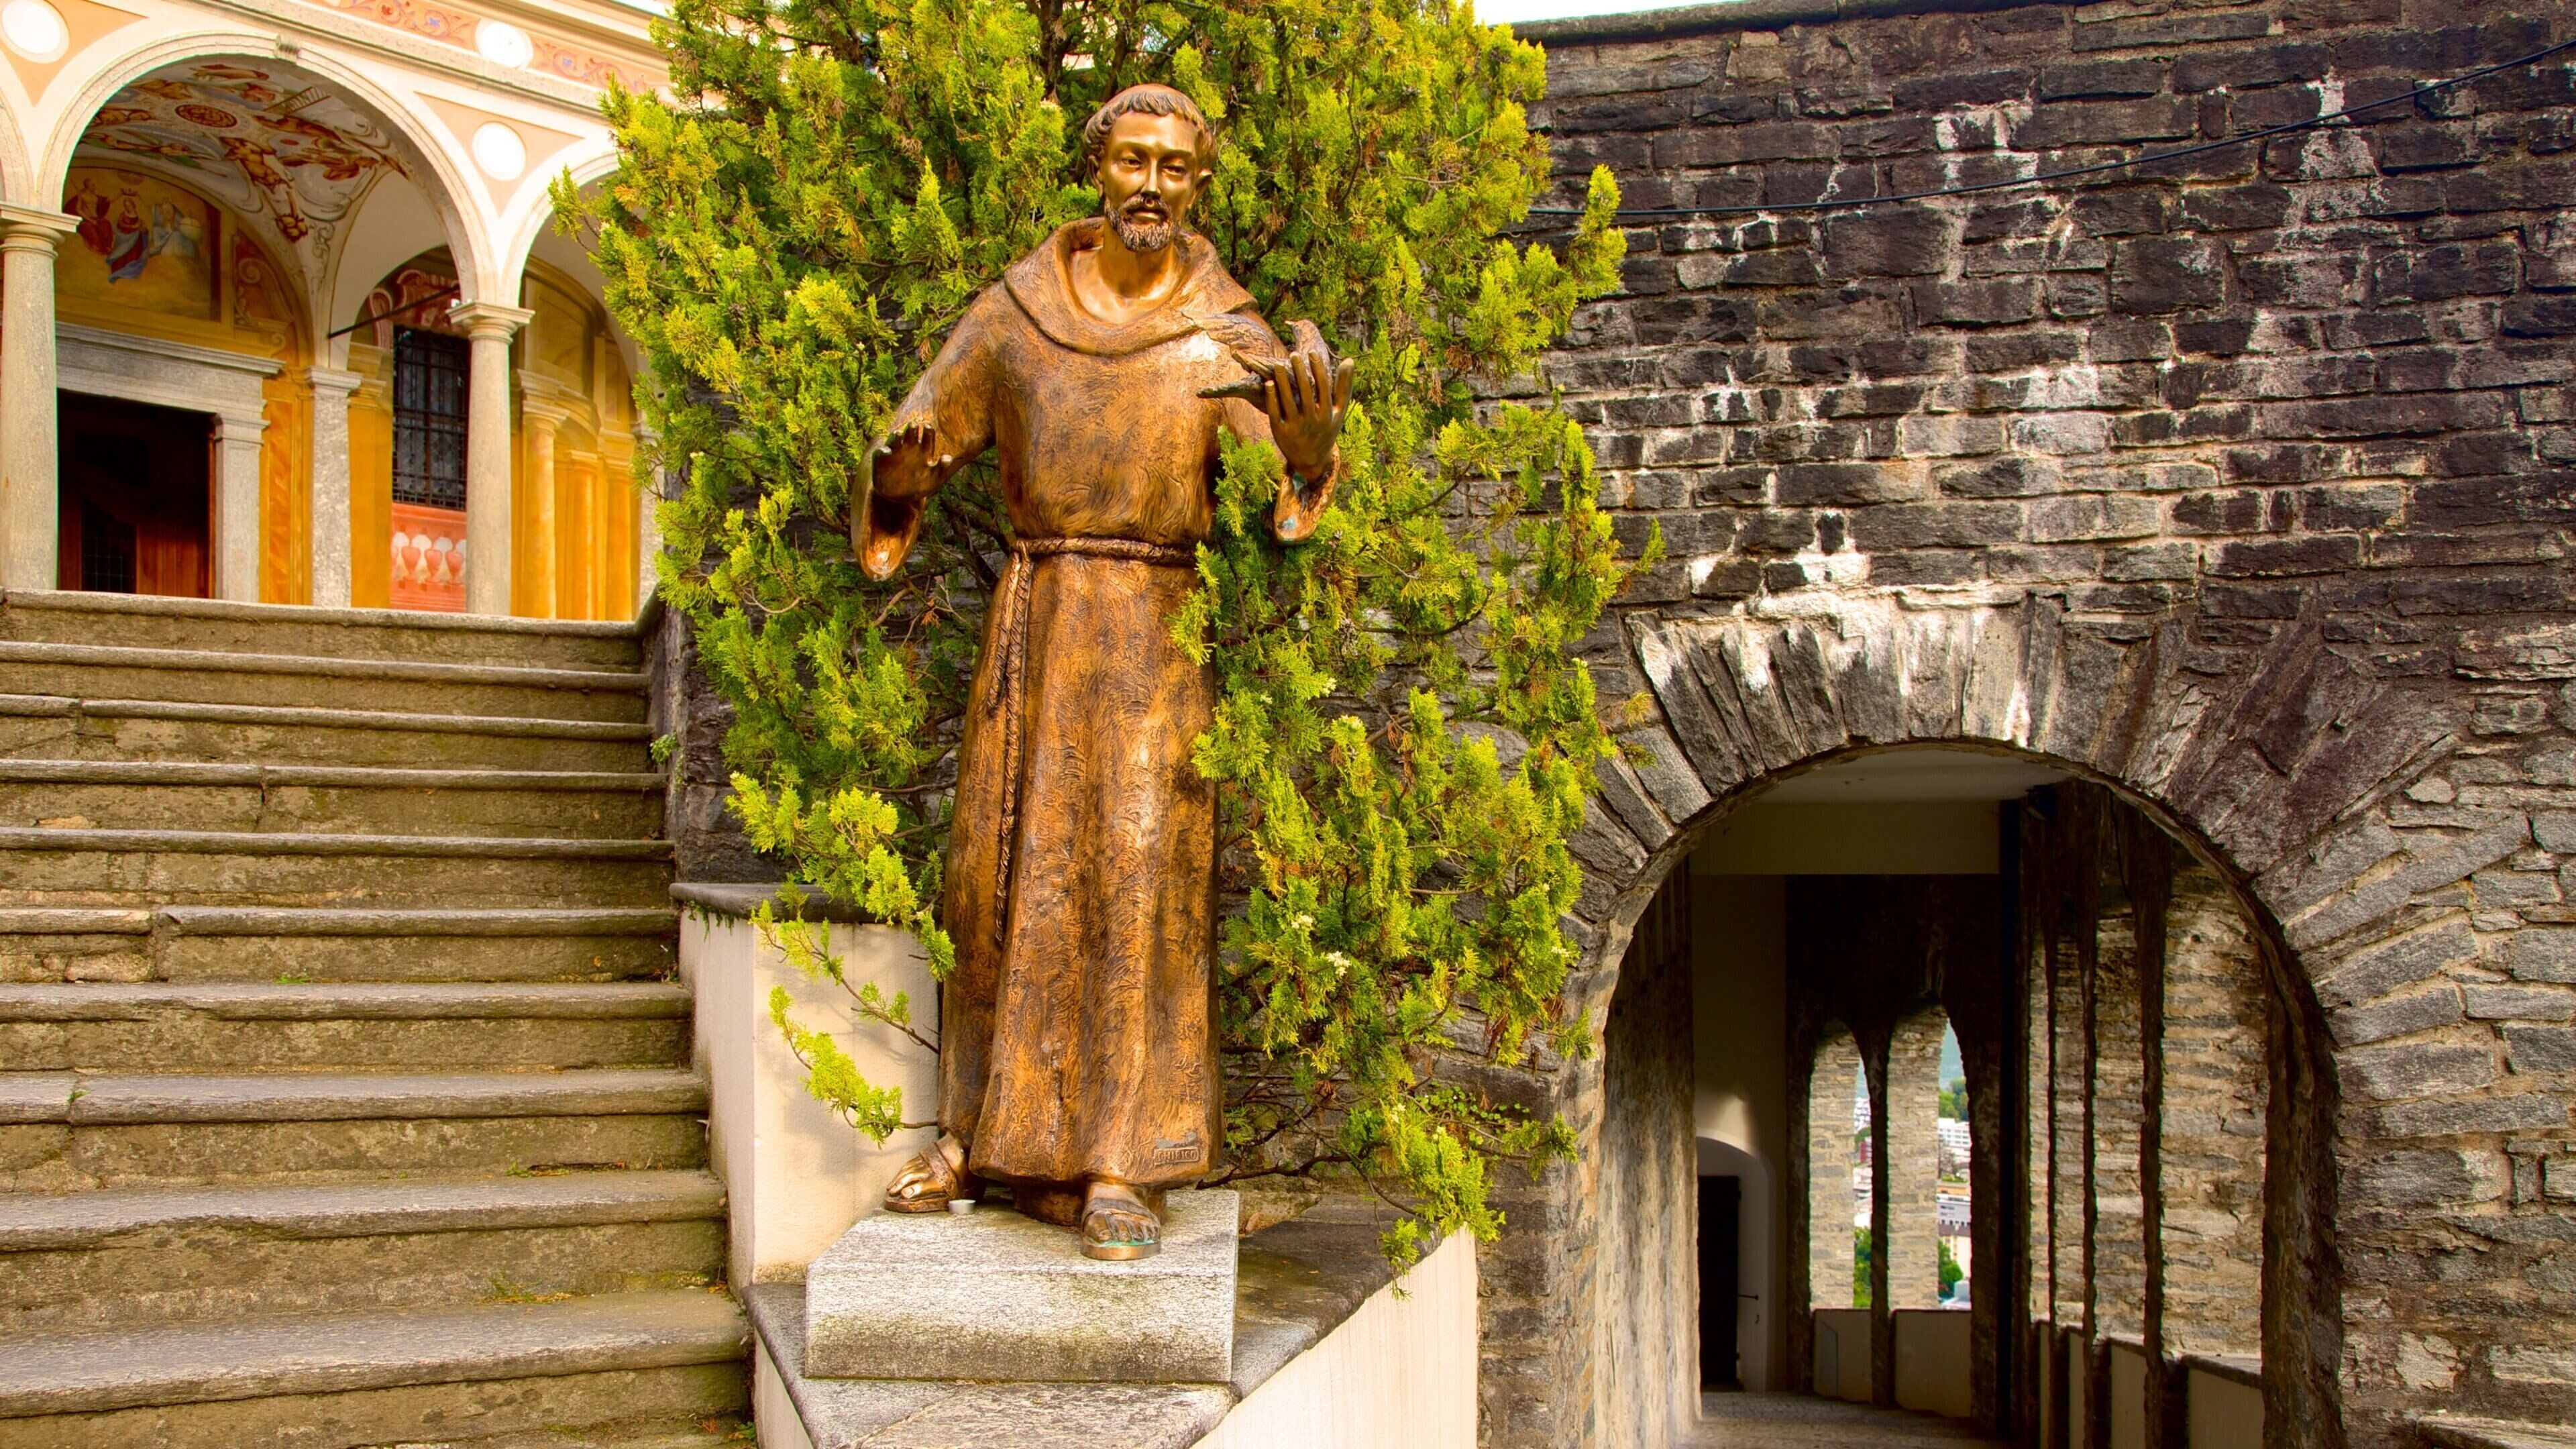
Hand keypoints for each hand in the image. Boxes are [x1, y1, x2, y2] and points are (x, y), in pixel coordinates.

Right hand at [874, 418, 945, 480]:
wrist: (901, 497)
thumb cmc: (920, 486)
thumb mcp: (934, 479)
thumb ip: (942, 468)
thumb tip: (948, 458)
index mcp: (923, 450)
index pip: (927, 435)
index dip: (927, 430)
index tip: (927, 426)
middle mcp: (909, 448)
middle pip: (911, 433)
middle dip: (911, 428)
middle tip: (914, 424)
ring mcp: (895, 452)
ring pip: (895, 439)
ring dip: (896, 436)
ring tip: (899, 433)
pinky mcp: (882, 460)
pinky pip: (880, 453)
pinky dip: (882, 451)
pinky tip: (887, 452)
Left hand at [1255, 344, 1352, 482]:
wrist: (1311, 461)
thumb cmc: (1326, 430)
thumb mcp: (1338, 411)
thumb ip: (1344, 386)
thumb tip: (1349, 360)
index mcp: (1327, 415)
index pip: (1323, 387)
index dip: (1317, 369)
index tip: (1311, 352)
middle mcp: (1313, 422)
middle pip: (1306, 392)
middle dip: (1299, 371)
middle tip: (1293, 354)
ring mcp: (1296, 428)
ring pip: (1288, 401)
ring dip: (1283, 381)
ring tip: (1277, 365)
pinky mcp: (1281, 433)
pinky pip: (1275, 412)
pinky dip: (1272, 398)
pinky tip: (1269, 383)